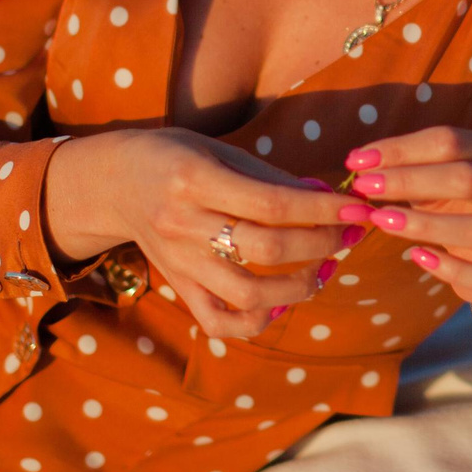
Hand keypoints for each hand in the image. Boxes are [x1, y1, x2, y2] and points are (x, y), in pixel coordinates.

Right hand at [45, 128, 358, 340]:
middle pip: (266, 249)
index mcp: (194, 180)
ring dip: (298, 288)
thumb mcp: (218, 150)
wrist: (113, 183)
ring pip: (247, 294)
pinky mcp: (177, 287)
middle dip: (321, 245)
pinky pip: (219, 322)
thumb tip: (329, 194)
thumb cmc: (173, 156)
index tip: (358, 209)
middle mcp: (183, 225)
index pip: (273, 204)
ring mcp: (178, 263)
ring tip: (323, 269)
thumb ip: (271, 176)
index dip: (323, 209)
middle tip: (348, 235)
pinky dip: (256, 322)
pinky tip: (279, 304)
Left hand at [338, 127, 471, 335]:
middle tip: (365, 186)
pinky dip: (450, 267)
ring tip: (381, 220)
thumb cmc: (460, 209)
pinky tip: (418, 257)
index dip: (402, 149)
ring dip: (425, 224)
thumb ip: (407, 168)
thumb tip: (359, 161)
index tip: (358, 160)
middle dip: (410, 180)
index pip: (453, 141)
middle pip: (468, 178)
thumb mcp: (437, 181)